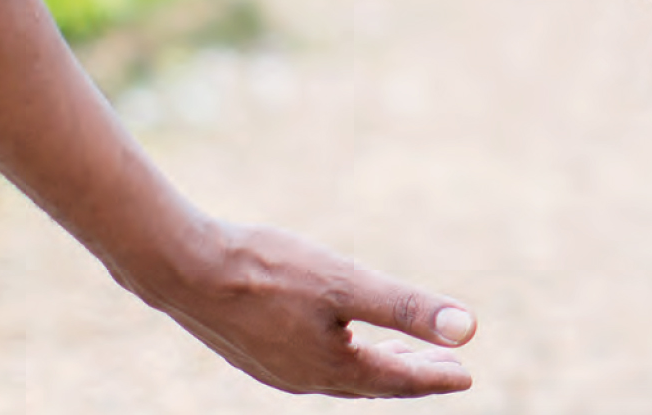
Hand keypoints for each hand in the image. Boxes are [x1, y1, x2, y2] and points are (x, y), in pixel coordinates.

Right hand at [124, 218, 477, 397]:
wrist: (182, 268)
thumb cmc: (266, 270)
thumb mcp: (348, 283)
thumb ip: (408, 308)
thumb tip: (469, 331)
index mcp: (334, 367)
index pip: (399, 381)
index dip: (436, 378)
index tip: (467, 376)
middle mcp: (305, 378)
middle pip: (373, 383)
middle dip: (411, 374)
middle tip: (447, 369)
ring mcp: (276, 368)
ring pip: (340, 375)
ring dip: (375, 365)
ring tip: (398, 353)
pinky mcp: (253, 351)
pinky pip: (311, 364)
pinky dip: (339, 357)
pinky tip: (333, 336)